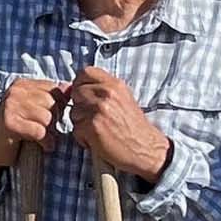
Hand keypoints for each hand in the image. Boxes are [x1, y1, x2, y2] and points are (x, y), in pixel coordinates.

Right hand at [0, 77, 70, 187]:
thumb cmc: (17, 131)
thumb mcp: (34, 110)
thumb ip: (51, 99)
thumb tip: (71, 88)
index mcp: (23, 84)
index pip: (55, 89)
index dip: (59, 107)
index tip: (51, 119)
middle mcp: (15, 91)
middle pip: (52, 102)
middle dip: (54, 120)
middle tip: (46, 131)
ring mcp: (10, 105)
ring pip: (47, 117)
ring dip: (49, 132)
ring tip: (42, 138)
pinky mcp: (9, 122)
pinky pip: (39, 131)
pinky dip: (44, 141)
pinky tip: (41, 145)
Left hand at [69, 67, 170, 182]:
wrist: (146, 148)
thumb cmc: (133, 127)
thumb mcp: (123, 99)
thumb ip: (103, 90)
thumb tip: (75, 86)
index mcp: (115, 85)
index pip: (85, 72)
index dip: (80, 84)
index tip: (84, 95)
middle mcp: (107, 94)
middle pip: (76, 92)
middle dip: (80, 106)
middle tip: (92, 118)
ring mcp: (99, 109)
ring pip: (74, 112)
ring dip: (81, 124)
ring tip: (97, 130)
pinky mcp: (93, 126)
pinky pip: (76, 129)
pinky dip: (83, 138)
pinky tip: (96, 141)